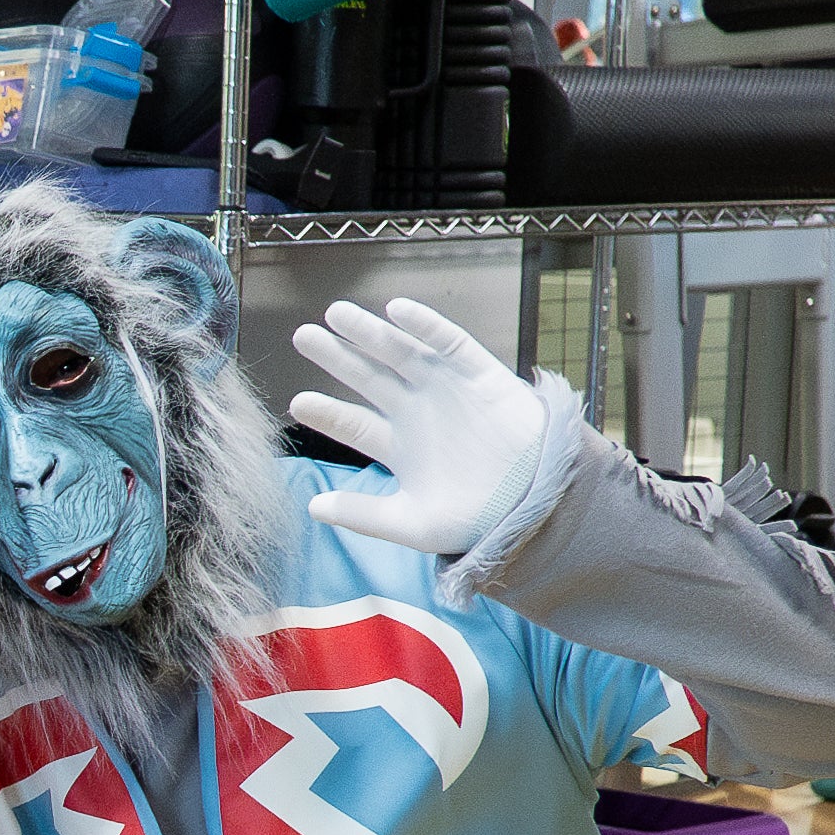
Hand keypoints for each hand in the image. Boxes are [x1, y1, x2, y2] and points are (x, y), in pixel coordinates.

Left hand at [287, 293, 548, 557]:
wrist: (537, 508)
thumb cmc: (478, 520)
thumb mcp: (412, 523)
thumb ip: (363, 515)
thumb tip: (312, 507)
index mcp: (401, 447)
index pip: (355, 424)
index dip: (327, 413)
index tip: (298, 403)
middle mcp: (419, 413)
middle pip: (369, 378)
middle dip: (338, 357)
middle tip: (303, 336)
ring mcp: (448, 391)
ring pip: (402, 353)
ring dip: (371, 333)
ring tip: (337, 314)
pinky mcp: (480, 376)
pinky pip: (451, 342)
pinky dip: (425, 325)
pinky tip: (397, 311)